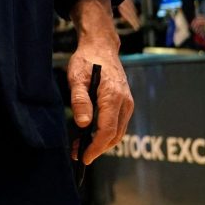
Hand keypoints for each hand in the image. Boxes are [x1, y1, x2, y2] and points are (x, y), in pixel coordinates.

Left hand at [67, 44, 133, 165]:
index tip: (84, 157)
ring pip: (117, 132)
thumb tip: (83, 124)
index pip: (107, 130)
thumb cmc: (87, 60)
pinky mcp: (124, 104)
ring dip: (101, 143)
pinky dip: (105, 134)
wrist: (101, 47)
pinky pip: (117, 125)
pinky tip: (90, 135)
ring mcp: (127, 103)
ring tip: (80, 148)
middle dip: (97, 149)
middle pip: (114, 135)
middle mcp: (125, 102)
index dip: (96, 147)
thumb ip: (80, 100)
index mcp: (113, 97)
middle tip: (78, 156)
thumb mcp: (76, 77)